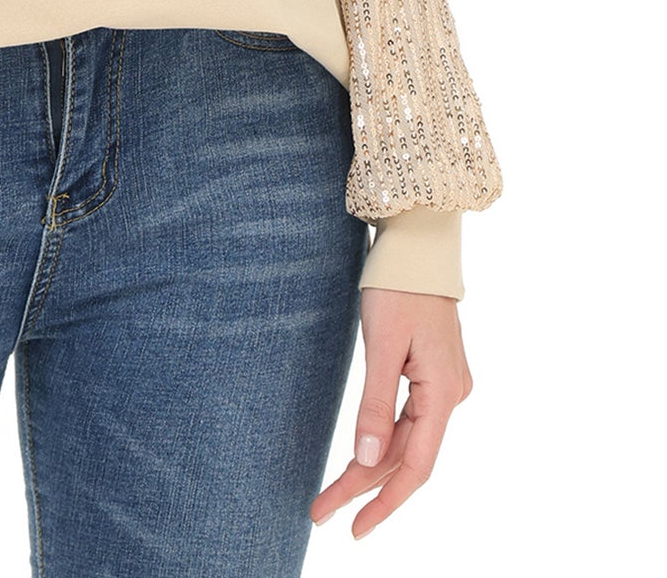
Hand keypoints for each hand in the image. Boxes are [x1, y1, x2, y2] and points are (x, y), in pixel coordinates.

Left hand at [310, 287, 473, 539]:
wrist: (417, 245)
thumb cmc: (397, 287)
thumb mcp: (381, 344)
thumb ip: (375, 405)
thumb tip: (368, 460)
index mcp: (443, 392)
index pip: (416, 466)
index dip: (384, 501)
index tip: (353, 527)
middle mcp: (450, 395)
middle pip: (407, 457)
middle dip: (364, 487)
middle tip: (321, 511)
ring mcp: (444, 385)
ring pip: (407, 440)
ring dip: (371, 467)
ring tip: (332, 494)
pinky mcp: (433, 374)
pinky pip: (409, 420)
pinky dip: (384, 441)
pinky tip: (363, 459)